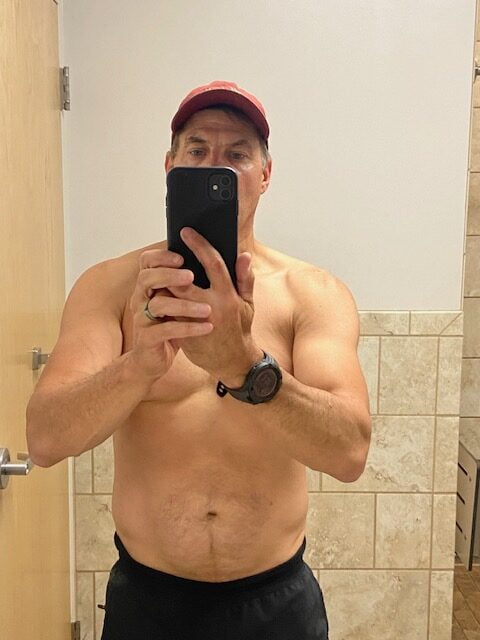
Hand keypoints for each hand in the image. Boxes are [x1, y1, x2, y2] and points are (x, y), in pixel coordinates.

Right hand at [128, 248, 212, 380]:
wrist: (154, 360)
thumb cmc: (172, 327)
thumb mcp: (182, 302)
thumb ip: (194, 282)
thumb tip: (217, 257)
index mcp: (151, 286)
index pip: (148, 262)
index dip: (162, 257)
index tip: (182, 256)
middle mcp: (142, 298)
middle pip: (146, 278)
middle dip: (169, 275)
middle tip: (191, 276)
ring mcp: (142, 319)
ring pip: (157, 305)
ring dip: (183, 305)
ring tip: (207, 309)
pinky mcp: (147, 339)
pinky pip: (165, 331)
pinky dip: (187, 328)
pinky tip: (206, 328)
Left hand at [167, 227, 262, 385]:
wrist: (231, 362)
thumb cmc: (240, 329)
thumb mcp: (248, 304)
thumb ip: (245, 279)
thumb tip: (244, 255)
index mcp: (228, 296)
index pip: (213, 263)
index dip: (199, 245)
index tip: (186, 232)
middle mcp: (211, 307)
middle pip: (183, 280)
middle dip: (171, 265)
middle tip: (165, 252)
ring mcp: (195, 322)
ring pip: (172, 296)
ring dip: (164, 282)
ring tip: (159, 269)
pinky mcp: (184, 333)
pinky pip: (168, 312)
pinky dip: (162, 299)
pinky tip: (159, 290)